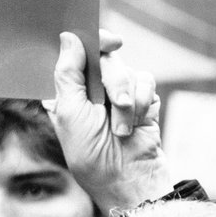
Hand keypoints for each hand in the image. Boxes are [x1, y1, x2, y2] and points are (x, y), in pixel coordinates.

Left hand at [48, 31, 170, 213]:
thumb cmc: (91, 153)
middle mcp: (93, 88)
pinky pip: (147, 82)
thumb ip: (68, 72)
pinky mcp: (142, 101)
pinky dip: (143, 102)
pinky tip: (138, 124)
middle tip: (117, 102)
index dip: (92, 40)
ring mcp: (119, 94)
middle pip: (106, 58)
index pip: (77, 51)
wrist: (128, 180)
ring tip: (123, 128)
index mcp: (69, 90)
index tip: (109, 42)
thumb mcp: (70, 112)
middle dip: (114, 80)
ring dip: (128, 99)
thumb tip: (68, 36)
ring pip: (129, 70)